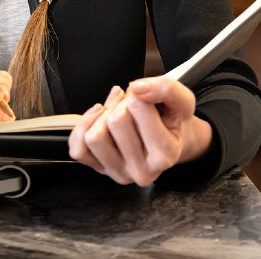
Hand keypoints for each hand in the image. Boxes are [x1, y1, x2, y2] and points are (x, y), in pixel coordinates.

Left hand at [67, 77, 211, 185]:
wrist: (170, 140)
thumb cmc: (173, 121)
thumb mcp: (182, 100)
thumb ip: (166, 89)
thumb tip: (136, 88)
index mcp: (165, 156)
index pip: (138, 108)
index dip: (139, 95)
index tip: (147, 99)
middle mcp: (142, 171)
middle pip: (115, 121)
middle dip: (122, 104)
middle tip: (132, 106)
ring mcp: (118, 173)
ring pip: (93, 136)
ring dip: (103, 115)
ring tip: (118, 112)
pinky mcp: (99, 169)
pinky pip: (77, 147)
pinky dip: (84, 126)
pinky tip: (100, 119)